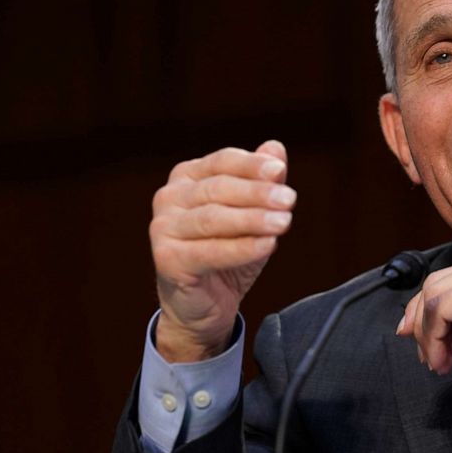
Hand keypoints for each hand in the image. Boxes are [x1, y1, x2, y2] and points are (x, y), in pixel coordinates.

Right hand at [150, 140, 295, 361]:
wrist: (205, 304)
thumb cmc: (228, 251)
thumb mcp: (253, 213)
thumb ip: (263, 181)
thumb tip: (275, 148)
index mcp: (188, 176)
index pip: (223, 161)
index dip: (252, 165)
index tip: (280, 171)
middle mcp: (169, 197)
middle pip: (219, 189)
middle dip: (258, 193)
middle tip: (289, 200)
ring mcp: (162, 228)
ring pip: (214, 218)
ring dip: (253, 219)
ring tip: (284, 222)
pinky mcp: (166, 259)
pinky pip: (210, 251)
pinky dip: (242, 248)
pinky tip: (268, 245)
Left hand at [396, 253, 451, 408]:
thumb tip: (421, 330)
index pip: (447, 282)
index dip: (425, 312)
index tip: (421, 343)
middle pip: (435, 284)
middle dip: (421, 322)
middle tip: (427, 356)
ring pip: (432, 294)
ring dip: (427, 333)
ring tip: (438, 362)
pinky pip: (440, 307)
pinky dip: (434, 336)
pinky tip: (443, 359)